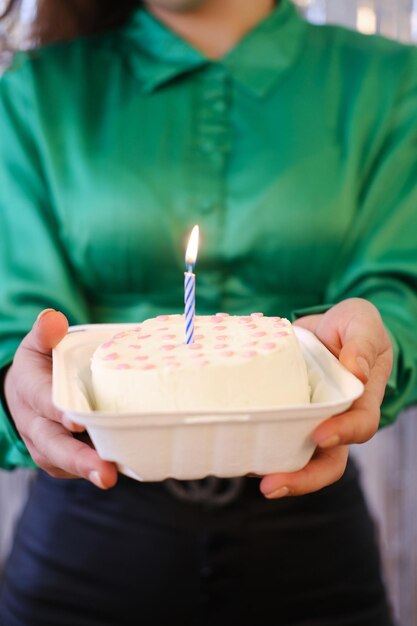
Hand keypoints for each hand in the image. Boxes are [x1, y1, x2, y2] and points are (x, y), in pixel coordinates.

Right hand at [4, 309, 117, 488]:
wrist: (23, 393)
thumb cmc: (38, 365)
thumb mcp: (37, 344)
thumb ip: (45, 332)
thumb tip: (53, 318)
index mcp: (30, 391)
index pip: (44, 403)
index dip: (60, 413)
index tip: (77, 422)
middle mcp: (35, 424)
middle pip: (54, 446)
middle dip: (80, 460)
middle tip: (106, 474)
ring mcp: (46, 446)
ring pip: (64, 463)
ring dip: (89, 472)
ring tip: (115, 477)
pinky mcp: (59, 459)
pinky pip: (74, 468)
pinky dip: (95, 469)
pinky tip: (121, 469)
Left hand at [259, 297, 392, 498]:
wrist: (323, 326)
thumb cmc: (349, 326)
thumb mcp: (361, 322)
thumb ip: (361, 342)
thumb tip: (357, 370)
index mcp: (360, 400)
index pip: (359, 426)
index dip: (342, 434)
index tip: (319, 435)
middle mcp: (334, 420)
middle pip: (326, 463)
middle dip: (301, 479)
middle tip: (270, 485)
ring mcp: (306, 421)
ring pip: (295, 457)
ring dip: (272, 471)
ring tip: (243, 471)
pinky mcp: (282, 414)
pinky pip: (270, 435)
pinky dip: (254, 445)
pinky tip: (231, 447)